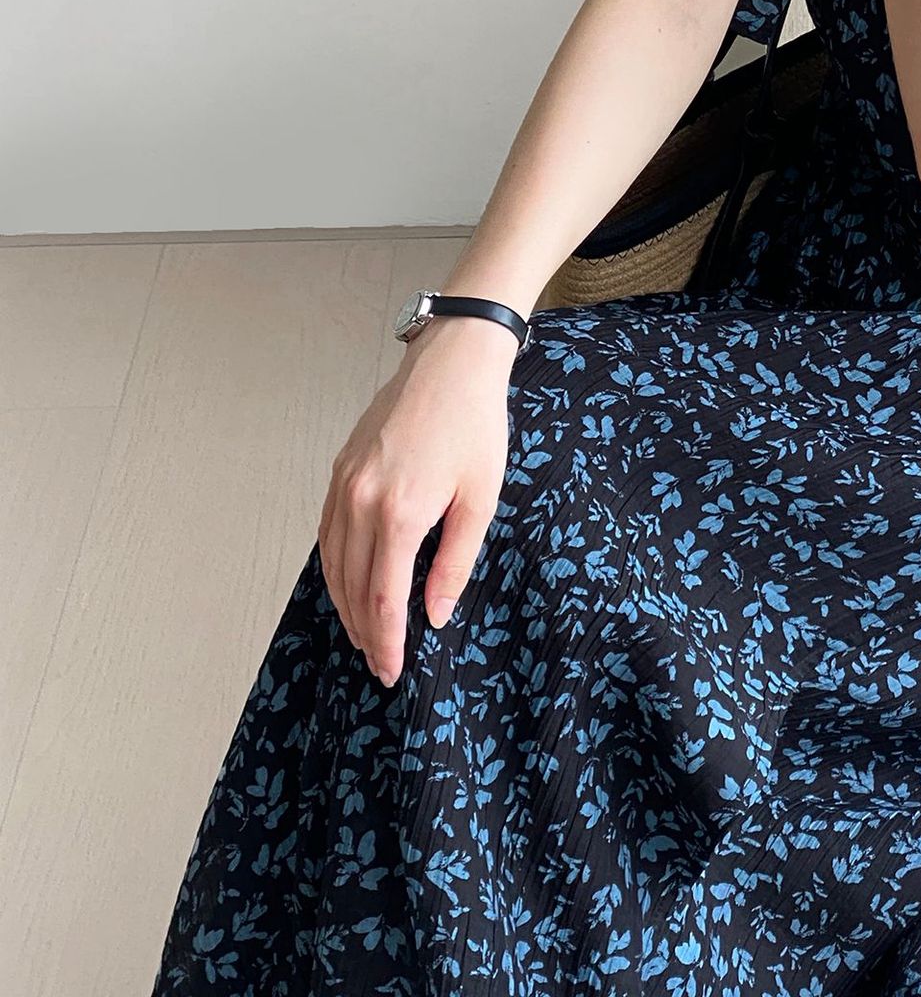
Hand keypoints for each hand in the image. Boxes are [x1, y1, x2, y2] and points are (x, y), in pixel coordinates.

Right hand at [317, 315, 516, 686]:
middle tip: (378, 663)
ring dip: (344, 604)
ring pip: (332, 562)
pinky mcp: (340, 468)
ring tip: (363, 632)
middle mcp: (361, 502)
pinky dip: (334, 566)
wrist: (451, 361)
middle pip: (352, 588)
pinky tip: (348, 581)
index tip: (391, 672)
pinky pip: (327, 532)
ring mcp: (345, 483)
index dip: (386, 643)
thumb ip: (455, 563)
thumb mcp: (480, 498)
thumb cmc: (475, 426)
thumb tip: (435, 615)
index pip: (383, 600)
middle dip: (364, 632)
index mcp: (400, 514)